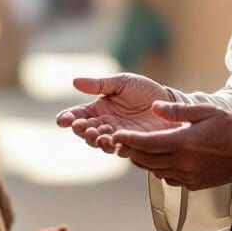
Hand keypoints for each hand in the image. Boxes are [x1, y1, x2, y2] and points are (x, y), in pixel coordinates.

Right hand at [56, 74, 171, 151]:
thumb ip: (99, 84)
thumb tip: (74, 81)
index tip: (62, 120)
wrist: (169, 102)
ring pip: (102, 143)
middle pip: (87, 131)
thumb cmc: (144, 90)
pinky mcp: (134, 145)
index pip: (80, 115)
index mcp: (100, 109)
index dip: (69, 118)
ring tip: (97, 135)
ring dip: (96, 140)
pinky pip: (122, 149)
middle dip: (82, 131)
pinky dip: (117, 147)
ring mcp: (119, 136)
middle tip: (81, 127)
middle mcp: (106, 125)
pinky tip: (114, 142)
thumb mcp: (121, 82)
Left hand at [109, 101, 231, 190]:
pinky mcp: (193, 185)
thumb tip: (154, 108)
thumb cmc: (230, 128)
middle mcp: (183, 163)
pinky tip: (158, 161)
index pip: (147, 143)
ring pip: (155, 171)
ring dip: (143, 161)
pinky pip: (168, 179)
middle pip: (146, 160)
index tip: (116, 135)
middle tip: (117, 143)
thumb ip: (177, 111)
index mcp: (183, 143)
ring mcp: (188, 176)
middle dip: (131, 151)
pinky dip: (159, 170)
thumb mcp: (205, 112)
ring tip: (134, 151)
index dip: (128, 140)